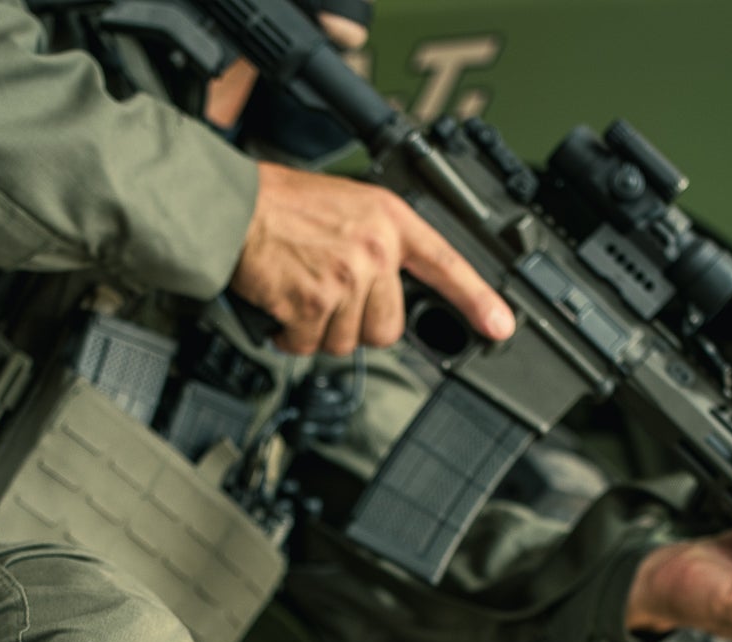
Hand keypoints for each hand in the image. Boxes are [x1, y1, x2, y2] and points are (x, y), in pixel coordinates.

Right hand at [231, 162, 515, 355]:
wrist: (230, 208)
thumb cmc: (281, 205)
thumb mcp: (349, 207)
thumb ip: (380, 245)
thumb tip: (394, 295)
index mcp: (390, 219)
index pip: (446, 264)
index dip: (477, 300)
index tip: (501, 327)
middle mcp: (375, 249)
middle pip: (389, 328)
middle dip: (357, 324)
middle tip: (328, 294)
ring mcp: (346, 278)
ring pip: (347, 342)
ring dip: (319, 331)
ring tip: (299, 290)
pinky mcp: (313, 303)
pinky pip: (310, 346)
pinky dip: (290, 336)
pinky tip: (281, 304)